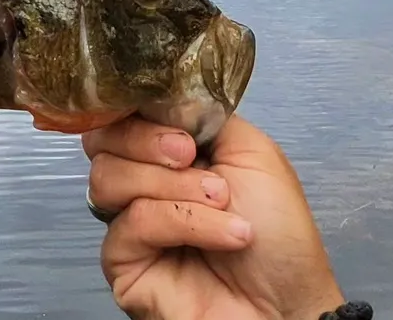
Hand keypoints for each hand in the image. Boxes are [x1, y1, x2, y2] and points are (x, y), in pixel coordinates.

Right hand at [83, 115, 344, 319]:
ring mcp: (130, 224)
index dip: (136, 107)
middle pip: (103, 140)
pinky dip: (182, 221)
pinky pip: (132, 223)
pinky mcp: (124, 264)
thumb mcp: (251, 151)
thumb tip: (157, 94)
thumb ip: (200, 114)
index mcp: (167, 151)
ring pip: (108, 178)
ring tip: (221, 201)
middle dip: (148, 141)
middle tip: (192, 156)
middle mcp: (142, 184)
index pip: (122, 113)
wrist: (290, 304)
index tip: (175, 118)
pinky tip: (223, 233)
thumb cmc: (280, 235)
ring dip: (174, 186)